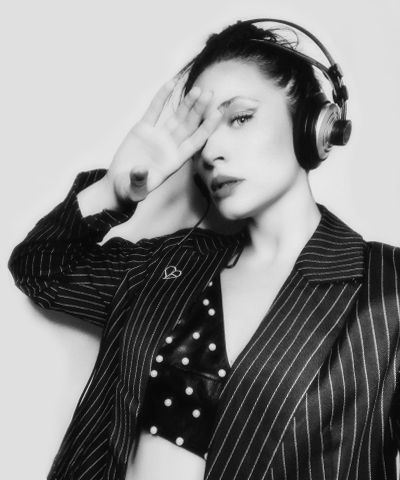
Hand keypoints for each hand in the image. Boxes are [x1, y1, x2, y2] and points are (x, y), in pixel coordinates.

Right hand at [106, 78, 221, 203]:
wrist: (119, 185)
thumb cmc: (131, 191)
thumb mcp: (135, 190)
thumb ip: (140, 181)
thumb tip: (140, 170)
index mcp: (174, 162)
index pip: (195, 142)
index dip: (206, 128)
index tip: (217, 114)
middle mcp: (170, 148)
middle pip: (189, 126)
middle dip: (199, 111)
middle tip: (210, 94)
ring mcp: (157, 137)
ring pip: (176, 117)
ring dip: (187, 104)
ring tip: (198, 89)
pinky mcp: (143, 130)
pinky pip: (154, 110)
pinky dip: (162, 97)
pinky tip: (171, 83)